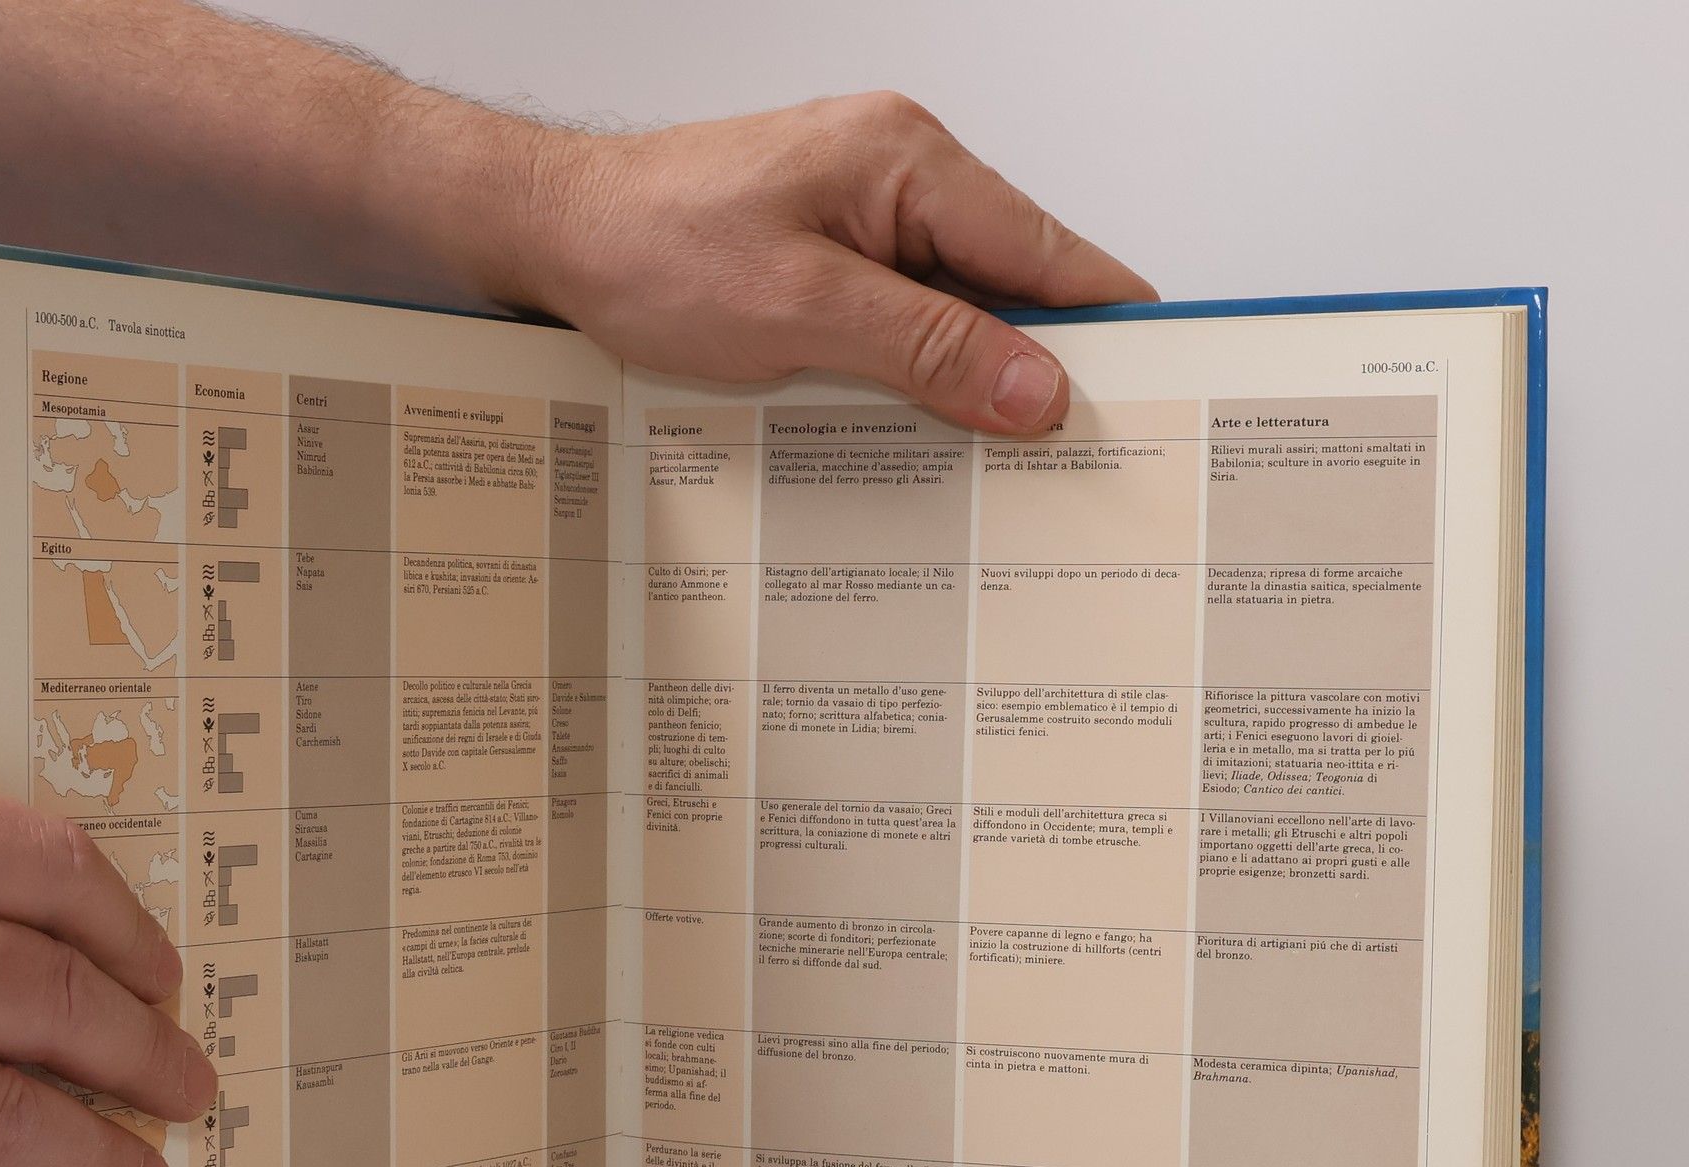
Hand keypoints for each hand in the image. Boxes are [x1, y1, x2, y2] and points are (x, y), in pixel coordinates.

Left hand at [506, 92, 1155, 434]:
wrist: (557, 235)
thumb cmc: (652, 248)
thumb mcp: (802, 312)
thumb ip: (928, 348)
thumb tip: (1037, 388)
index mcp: (909, 162)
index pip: (1048, 249)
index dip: (1105, 325)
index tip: (1153, 388)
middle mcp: (900, 176)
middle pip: (1013, 281)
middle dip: (1042, 366)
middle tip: (1070, 459)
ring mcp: (866, 214)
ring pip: (960, 309)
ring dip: (975, 379)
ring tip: (999, 460)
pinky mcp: (835, 254)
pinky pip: (907, 319)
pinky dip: (922, 373)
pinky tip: (924, 427)